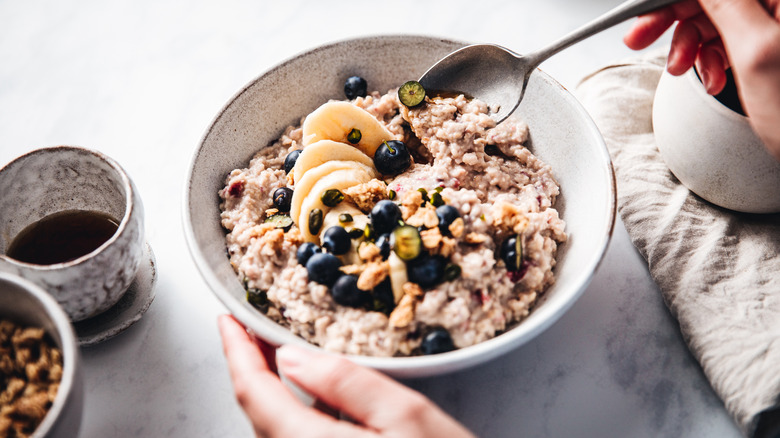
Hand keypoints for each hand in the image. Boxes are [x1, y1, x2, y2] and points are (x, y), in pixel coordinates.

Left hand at [217, 315, 474, 437]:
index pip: (253, 392)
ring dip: (271, 388)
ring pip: (275, 428)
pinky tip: (312, 395)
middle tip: (251, 328)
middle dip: (251, 366)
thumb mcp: (405, 415)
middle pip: (259, 412)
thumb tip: (291, 357)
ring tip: (275, 352)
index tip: (228, 320)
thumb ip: (344, 382)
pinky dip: (295, 411)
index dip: (236, 351)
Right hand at [624, 0, 779, 159]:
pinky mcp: (774, 48)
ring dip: (692, 45)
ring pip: (718, 18)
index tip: (643, 14)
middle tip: (639, 38)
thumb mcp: (757, 53)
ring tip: (682, 71)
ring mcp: (779, 28)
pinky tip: (712, 79)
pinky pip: (731, 40)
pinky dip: (711, 60)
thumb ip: (724, 4)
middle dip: (677, 19)